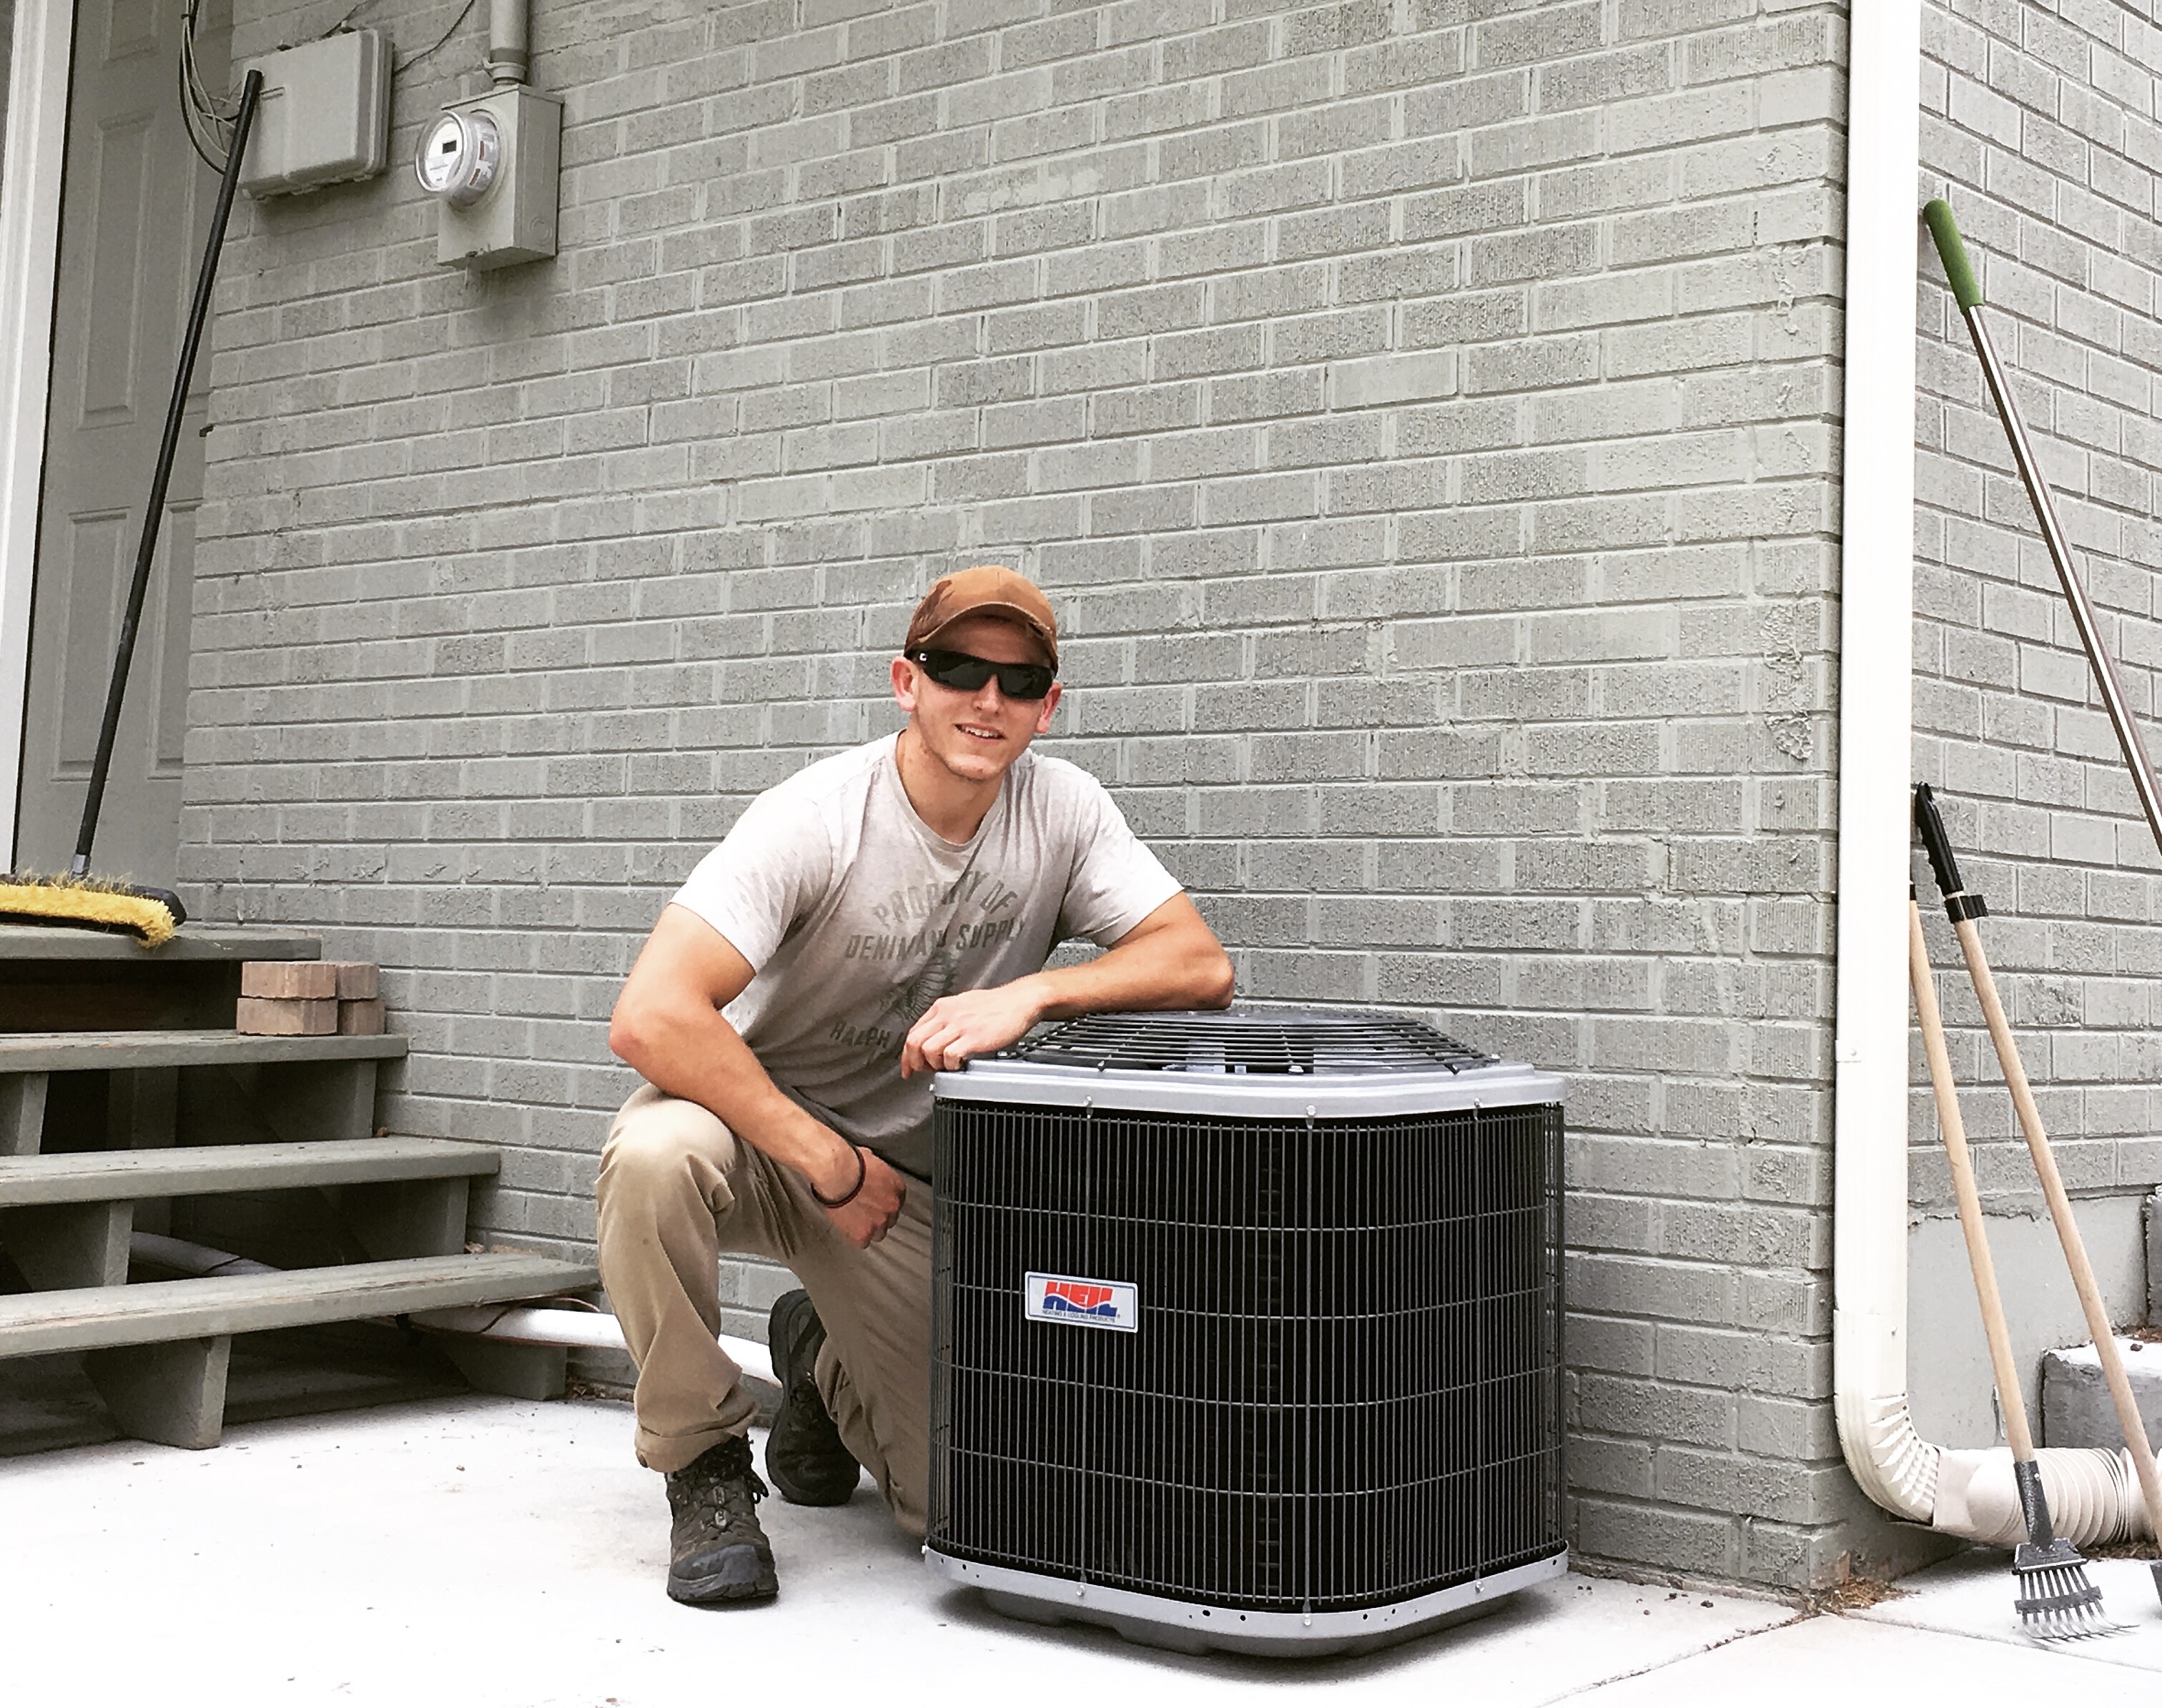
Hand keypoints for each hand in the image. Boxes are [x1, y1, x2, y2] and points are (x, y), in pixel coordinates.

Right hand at [816, 1144, 905, 1247]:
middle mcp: (892, 1206)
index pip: (896, 1202)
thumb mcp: (870, 1159)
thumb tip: (870, 1170)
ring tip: (854, 1222)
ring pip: (878, 1234)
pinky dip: (855, 1237)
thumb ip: (876, 1171)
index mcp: (897, 1188)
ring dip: (868, 1229)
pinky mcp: (864, 1233)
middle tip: (863, 1212)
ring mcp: (880, 1222)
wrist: (836, 1174)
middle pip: (890, 1219)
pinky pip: (863, 1242)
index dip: (884, 1204)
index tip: (875, 1204)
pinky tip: (848, 1228)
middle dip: (878, 1217)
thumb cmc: (849, 1163)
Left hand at [901, 981, 1044, 1077]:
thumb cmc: (998, 1005)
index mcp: (942, 1007)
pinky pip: (949, 1056)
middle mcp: (947, 1014)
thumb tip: (936, 1037)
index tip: (909, 1066)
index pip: (913, 1032)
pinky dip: (950, 1066)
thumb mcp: (965, 1004)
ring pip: (928, 1050)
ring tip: (944, 1067)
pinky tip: (959, 1065)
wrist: (1021, 1001)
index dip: (908, 1054)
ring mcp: (959, 1025)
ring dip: (933, 1065)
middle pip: (914, 1042)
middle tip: (922, 1072)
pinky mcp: (973, 1037)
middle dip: (914, 1062)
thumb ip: (948, 1018)